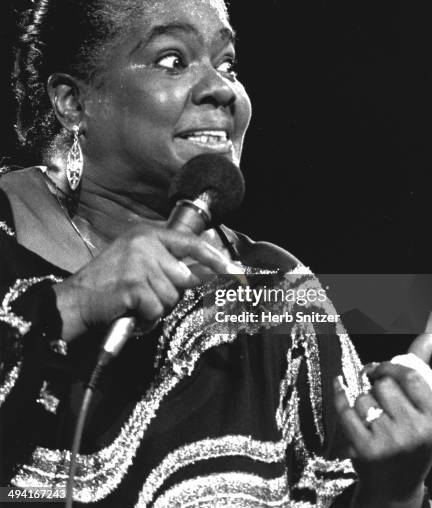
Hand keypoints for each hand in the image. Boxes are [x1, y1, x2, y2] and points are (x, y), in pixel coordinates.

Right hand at [53, 223, 239, 341]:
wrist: (76, 300)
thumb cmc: (108, 283)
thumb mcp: (139, 262)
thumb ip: (170, 263)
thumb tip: (206, 272)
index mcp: (148, 234)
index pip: (191, 244)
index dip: (215, 258)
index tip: (235, 270)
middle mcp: (145, 243)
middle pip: (183, 277)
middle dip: (169, 293)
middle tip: (145, 293)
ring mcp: (139, 262)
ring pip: (172, 296)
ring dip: (156, 306)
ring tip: (134, 301)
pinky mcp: (134, 284)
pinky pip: (157, 309)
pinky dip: (146, 317)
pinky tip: (130, 309)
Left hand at [333, 311, 431, 506]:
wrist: (394, 488)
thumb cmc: (410, 438)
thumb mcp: (424, 409)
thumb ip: (421, 366)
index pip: (409, 375)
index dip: (390, 367)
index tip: (380, 370)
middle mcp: (416, 432)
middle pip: (383, 384)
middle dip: (376, 387)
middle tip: (380, 405)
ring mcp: (390, 443)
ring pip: (363, 396)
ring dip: (362, 402)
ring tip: (372, 423)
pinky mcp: (365, 450)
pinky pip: (344, 408)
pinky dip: (338, 394)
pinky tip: (338, 386)